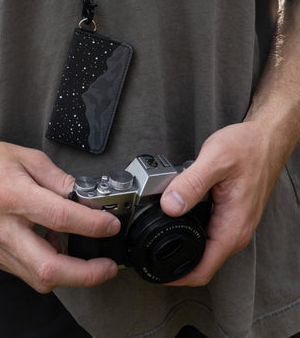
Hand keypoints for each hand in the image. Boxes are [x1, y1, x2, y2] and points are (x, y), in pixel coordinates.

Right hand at [0, 138, 119, 292]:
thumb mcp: (30, 158)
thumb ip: (61, 180)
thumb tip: (86, 199)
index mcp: (12, 195)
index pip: (59, 217)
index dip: (91, 224)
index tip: (110, 225)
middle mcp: (2, 228)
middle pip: (48, 268)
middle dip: (84, 274)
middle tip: (107, 267)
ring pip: (39, 278)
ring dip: (70, 274)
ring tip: (87, 257)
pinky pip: (28, 272)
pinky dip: (50, 266)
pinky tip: (57, 247)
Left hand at [159, 121, 286, 285]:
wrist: (266, 139)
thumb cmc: (249, 147)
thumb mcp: (215, 160)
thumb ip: (191, 184)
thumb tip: (170, 205)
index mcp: (232, 227)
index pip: (203, 270)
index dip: (177, 276)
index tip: (156, 272)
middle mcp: (234, 230)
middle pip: (200, 260)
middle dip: (174, 256)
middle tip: (150, 240)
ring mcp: (233, 224)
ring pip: (202, 243)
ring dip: (181, 237)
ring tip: (161, 221)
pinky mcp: (229, 214)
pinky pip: (205, 229)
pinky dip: (189, 223)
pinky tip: (178, 208)